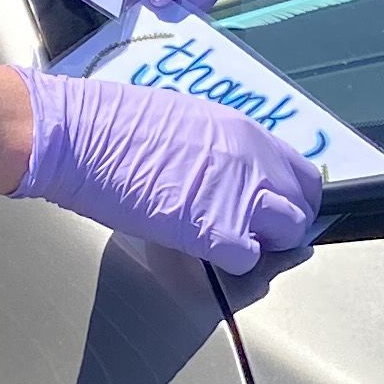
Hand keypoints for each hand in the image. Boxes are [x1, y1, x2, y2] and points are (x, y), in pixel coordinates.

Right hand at [13, 68, 319, 274]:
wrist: (81, 135)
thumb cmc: (115, 125)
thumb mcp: (189, 121)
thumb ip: (224, 150)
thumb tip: (234, 176)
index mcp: (246, 132)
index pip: (302, 174)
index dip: (291, 198)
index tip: (276, 209)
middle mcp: (253, 161)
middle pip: (300, 208)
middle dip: (283, 226)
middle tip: (254, 234)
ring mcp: (238, 195)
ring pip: (285, 234)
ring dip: (263, 245)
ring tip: (227, 242)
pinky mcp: (214, 229)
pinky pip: (247, 259)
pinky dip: (231, 262)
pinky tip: (204, 251)